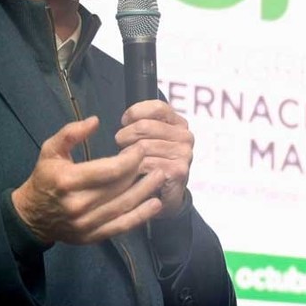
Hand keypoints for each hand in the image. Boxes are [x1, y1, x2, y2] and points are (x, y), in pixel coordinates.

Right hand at [11, 116, 165, 244]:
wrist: (31, 216)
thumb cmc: (44, 178)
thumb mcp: (50, 150)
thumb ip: (71, 133)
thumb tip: (95, 121)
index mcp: (68, 180)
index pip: (109, 170)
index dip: (130, 159)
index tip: (141, 148)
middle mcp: (78, 204)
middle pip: (119, 187)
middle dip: (140, 172)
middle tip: (155, 159)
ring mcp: (85, 223)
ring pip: (123, 206)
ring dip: (146, 191)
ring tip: (160, 176)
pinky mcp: (91, 236)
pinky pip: (121, 226)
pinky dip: (141, 216)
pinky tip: (155, 204)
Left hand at [115, 100, 193, 215]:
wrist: (164, 198)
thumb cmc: (152, 164)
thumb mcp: (149, 139)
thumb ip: (143, 123)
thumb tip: (126, 119)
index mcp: (179, 123)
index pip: (157, 107)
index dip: (135, 113)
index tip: (125, 124)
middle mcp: (185, 136)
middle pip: (144, 126)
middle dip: (124, 136)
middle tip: (121, 147)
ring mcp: (184, 154)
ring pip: (142, 146)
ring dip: (127, 156)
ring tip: (126, 163)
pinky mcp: (178, 171)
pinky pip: (145, 164)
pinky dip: (133, 170)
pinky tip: (132, 175)